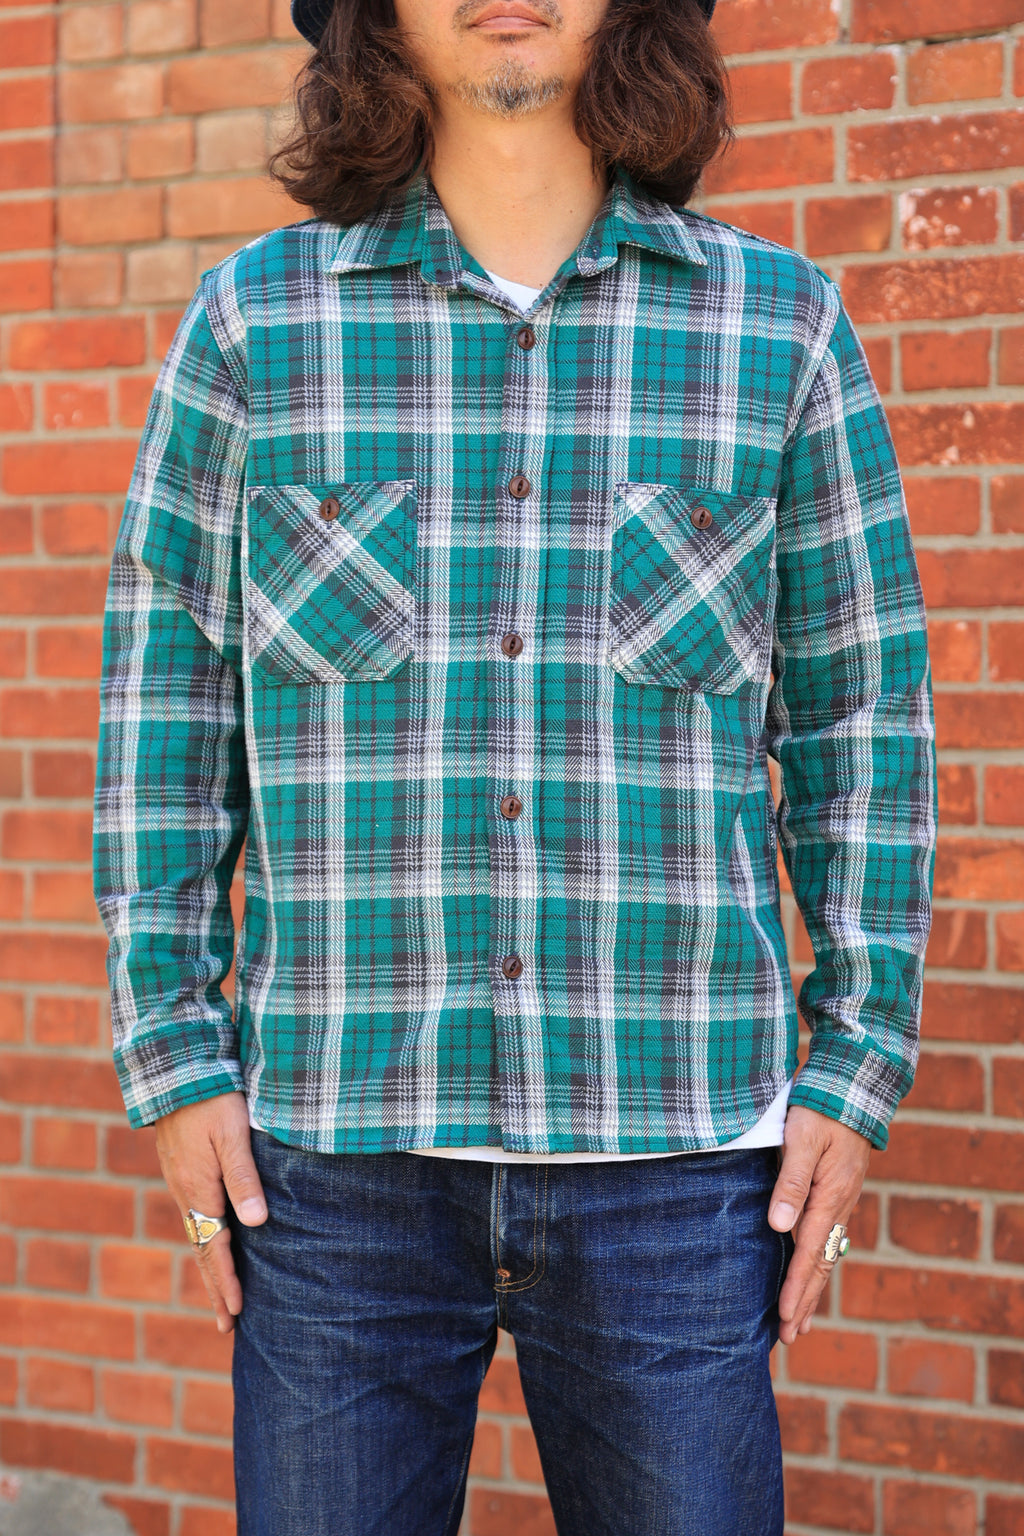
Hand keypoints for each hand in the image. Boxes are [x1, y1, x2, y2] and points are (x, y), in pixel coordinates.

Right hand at [154, 1091, 266, 1333]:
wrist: (178, 1071)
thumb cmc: (212, 1101)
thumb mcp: (232, 1137)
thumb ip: (244, 1179)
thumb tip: (256, 1223)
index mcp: (199, 1192)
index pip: (215, 1248)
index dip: (227, 1281)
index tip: (237, 1313)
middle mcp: (187, 1194)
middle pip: (204, 1249)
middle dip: (217, 1287)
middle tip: (228, 1324)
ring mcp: (183, 1183)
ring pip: (200, 1233)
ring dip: (213, 1266)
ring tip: (224, 1294)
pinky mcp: (186, 1170)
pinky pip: (198, 1216)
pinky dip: (208, 1239)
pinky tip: (218, 1240)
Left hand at [767, 1105, 870, 1345]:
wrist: (852, 1085)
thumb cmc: (821, 1107)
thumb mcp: (802, 1138)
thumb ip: (791, 1181)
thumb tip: (779, 1226)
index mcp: (830, 1196)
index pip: (809, 1252)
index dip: (795, 1286)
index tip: (783, 1317)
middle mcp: (840, 1205)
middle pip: (821, 1264)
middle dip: (804, 1301)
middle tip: (789, 1337)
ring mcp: (841, 1201)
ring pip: (827, 1255)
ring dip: (812, 1290)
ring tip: (799, 1321)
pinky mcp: (838, 1193)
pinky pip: (828, 1239)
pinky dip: (818, 1266)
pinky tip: (812, 1276)